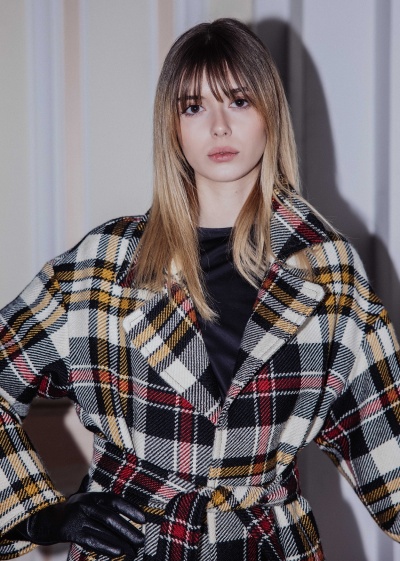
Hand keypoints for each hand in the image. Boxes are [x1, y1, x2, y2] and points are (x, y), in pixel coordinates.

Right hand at [6, 492, 144, 557]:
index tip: (144, 519)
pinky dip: (106, 546)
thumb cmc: (75, 511)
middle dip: (128, 529)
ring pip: (103, 530)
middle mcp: (86, 504)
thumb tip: (130, 513)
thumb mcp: (88, 502)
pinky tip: (118, 552)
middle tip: (141, 540)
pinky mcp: (70, 532)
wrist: (46, 519)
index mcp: (93, 496)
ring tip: (133, 551)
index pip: (115, 500)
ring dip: (120, 542)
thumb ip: (105, 505)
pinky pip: (91, 540)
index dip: (130, 509)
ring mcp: (77, 518)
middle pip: (110, 517)